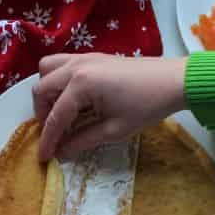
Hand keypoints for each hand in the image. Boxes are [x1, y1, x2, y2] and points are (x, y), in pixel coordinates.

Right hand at [33, 54, 188, 160]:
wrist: (172, 81)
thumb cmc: (147, 106)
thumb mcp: (114, 130)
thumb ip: (83, 140)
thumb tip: (61, 153)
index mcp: (82, 84)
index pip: (55, 116)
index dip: (48, 140)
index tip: (43, 157)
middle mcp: (77, 67)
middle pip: (42, 89)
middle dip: (42, 114)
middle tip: (54, 134)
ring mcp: (83, 58)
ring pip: (47, 70)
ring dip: (47, 92)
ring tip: (60, 113)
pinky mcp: (92, 57)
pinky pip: (62, 65)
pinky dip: (59, 81)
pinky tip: (73, 99)